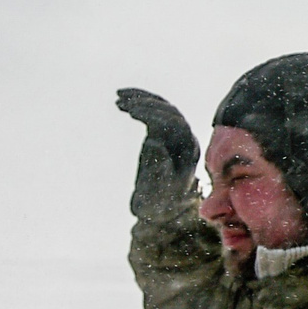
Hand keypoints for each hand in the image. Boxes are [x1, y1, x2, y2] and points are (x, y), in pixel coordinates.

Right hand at [117, 89, 200, 219]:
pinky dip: (138, 105)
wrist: (162, 210)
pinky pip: (152, 114)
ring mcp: (173, 135)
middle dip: (147, 104)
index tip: (133, 112)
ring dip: (142, 100)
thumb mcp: (158, 193)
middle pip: (170, 112)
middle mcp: (184, 139)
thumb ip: (158, 171)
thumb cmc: (161, 204)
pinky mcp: (161, 134)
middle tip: (124, 103)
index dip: (156, 115)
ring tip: (119, 97)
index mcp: (188, 150)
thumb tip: (155, 143)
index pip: (176, 124)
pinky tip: (121, 101)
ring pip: (161, 109)